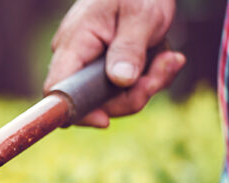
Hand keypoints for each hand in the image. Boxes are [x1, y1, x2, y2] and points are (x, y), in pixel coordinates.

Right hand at [44, 0, 184, 127]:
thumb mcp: (140, 15)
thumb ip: (130, 48)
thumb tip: (120, 81)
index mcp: (74, 43)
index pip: (58, 90)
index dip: (77, 111)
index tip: (105, 120)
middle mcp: (77, 57)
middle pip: (93, 101)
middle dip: (131, 96)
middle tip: (165, 69)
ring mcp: (92, 64)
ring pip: (113, 98)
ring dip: (146, 85)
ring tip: (170, 59)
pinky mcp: (108, 67)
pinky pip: (124, 88)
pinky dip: (148, 79)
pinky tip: (166, 58)